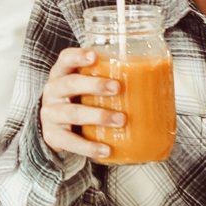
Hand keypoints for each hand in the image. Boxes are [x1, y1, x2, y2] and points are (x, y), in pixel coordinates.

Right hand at [39, 46, 120, 162]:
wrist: (54, 127)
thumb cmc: (77, 100)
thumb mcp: (83, 86)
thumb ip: (105, 79)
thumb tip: (155, 79)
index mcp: (61, 74)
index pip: (65, 59)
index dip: (78, 56)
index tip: (95, 56)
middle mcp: (53, 91)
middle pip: (69, 83)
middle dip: (94, 85)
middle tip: (117, 88)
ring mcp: (51, 113)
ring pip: (72, 113)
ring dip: (97, 115)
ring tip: (120, 120)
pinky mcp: (53, 135)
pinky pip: (71, 142)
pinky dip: (89, 147)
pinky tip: (106, 149)